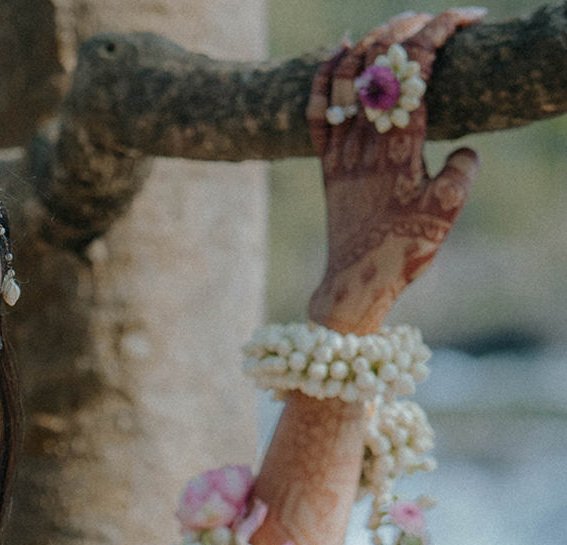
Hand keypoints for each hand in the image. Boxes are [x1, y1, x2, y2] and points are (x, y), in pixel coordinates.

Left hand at [307, 9, 483, 333]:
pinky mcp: (325, 164)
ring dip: (371, 43)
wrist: (356, 282)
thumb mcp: (446, 215)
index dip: (439, 32)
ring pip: (347, 78)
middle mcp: (366, 141)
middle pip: (379, 62)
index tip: (462, 19)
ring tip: (394, 28)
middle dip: (406, 28)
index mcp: (401, 147)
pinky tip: (338, 52)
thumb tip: (465, 149)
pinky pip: (315, 110)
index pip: (417, 69)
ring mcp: (341, 150)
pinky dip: (324, 75)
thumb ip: (461, 175)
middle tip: (429, 20)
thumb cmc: (405, 250)